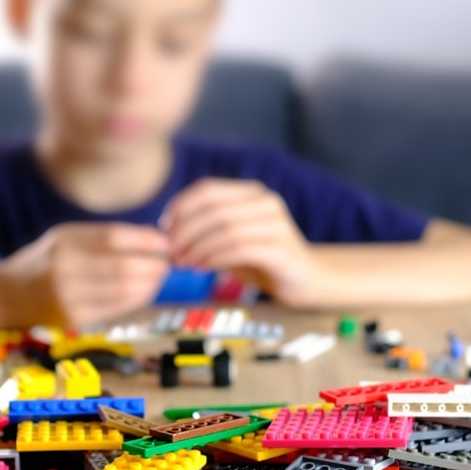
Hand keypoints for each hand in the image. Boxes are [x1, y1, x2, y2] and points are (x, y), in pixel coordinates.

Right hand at [0, 222, 170, 326]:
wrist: (3, 296)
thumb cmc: (41, 262)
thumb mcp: (62, 238)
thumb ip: (100, 236)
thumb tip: (149, 237)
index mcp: (64, 241)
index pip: (114, 237)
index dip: (146, 240)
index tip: (165, 242)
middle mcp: (64, 268)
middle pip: (123, 266)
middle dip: (154, 265)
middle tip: (168, 263)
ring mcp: (68, 297)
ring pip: (123, 290)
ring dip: (150, 284)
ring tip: (160, 277)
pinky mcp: (73, 319)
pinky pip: (115, 309)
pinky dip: (137, 300)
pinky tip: (145, 292)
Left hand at [161, 178, 316, 306]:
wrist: (306, 280)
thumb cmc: (262, 260)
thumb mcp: (231, 240)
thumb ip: (206, 230)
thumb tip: (168, 233)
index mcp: (251, 193)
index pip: (208, 189)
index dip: (181, 207)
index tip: (164, 229)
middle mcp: (265, 202)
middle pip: (213, 209)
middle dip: (185, 231)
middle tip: (170, 251)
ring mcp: (276, 224)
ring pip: (225, 229)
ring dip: (197, 247)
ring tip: (183, 263)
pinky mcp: (281, 249)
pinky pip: (239, 248)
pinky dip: (215, 258)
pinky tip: (202, 268)